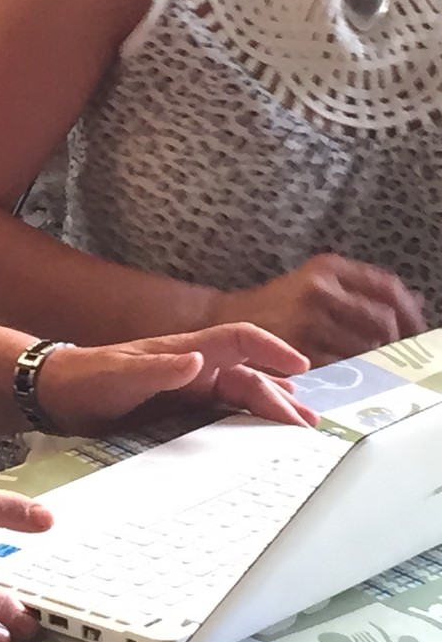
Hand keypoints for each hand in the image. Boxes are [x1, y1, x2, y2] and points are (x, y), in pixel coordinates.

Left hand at [36, 323, 315, 431]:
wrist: (56, 395)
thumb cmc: (86, 378)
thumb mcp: (119, 374)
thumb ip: (158, 369)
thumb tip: (199, 361)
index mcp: (184, 350)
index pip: (240, 341)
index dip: (272, 350)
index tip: (301, 368)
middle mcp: (192, 367)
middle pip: (248, 376)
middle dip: (281, 396)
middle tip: (308, 425)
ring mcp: (188, 389)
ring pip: (240, 396)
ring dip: (270, 411)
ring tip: (298, 431)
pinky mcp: (179, 411)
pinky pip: (222, 415)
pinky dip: (246, 423)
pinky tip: (261, 437)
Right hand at [207, 253, 426, 366]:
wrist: (222, 321)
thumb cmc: (274, 308)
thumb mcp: (313, 285)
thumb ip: (357, 292)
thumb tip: (414, 306)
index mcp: (327, 268)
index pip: (388, 287)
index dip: (411, 312)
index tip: (418, 330)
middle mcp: (320, 287)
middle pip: (383, 320)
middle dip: (396, 341)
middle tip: (399, 356)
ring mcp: (309, 317)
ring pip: (365, 345)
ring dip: (374, 359)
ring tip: (372, 366)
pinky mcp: (299, 345)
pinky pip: (342, 364)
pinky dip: (350, 372)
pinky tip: (347, 374)